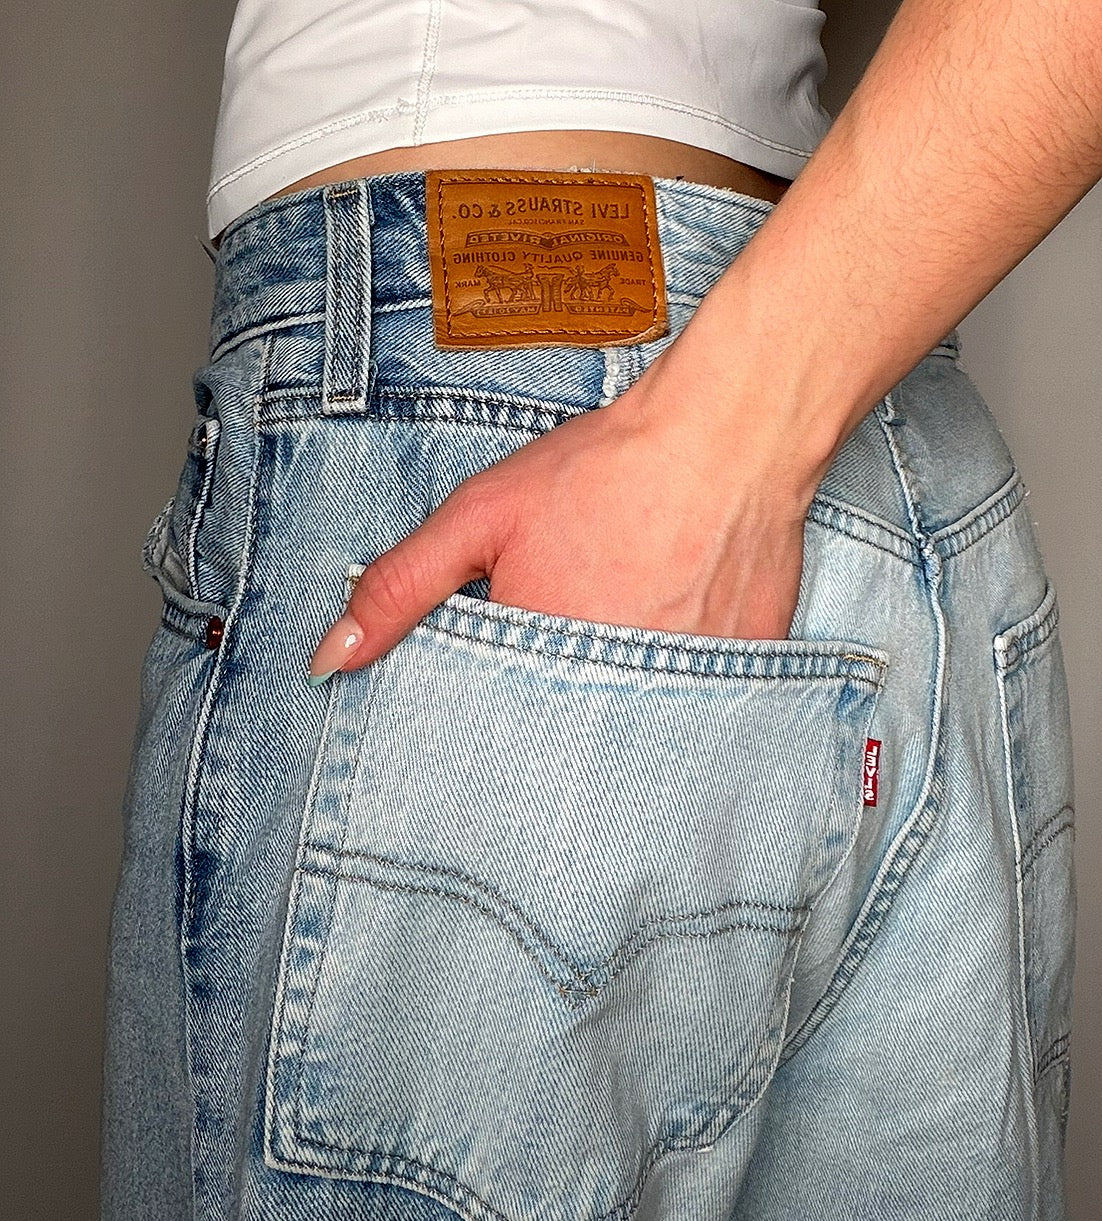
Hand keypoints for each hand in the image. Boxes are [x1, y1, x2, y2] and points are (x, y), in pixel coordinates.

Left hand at [306, 355, 815, 681]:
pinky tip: (679, 619)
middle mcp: (611, 696)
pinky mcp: (737, 682)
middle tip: (582, 617)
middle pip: (564, 734)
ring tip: (632, 613)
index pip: (494, 730)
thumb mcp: (480, 520)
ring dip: (619, 692)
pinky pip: (694, 706)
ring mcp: (682, 695)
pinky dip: (680, 680)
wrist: (729, 436)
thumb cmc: (602, 471)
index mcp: (537, 668)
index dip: (495, 698)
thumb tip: (327, 660)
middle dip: (558, 694)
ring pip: (630, 724)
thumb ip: (399, 591)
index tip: (508, 662)